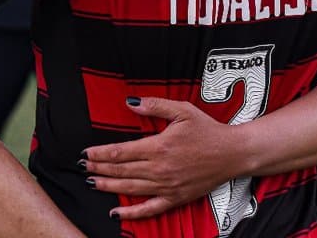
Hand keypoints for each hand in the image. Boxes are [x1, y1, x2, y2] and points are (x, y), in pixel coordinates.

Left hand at [80, 97, 247, 220]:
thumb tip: (130, 102)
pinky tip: (117, 213)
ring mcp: (168, 186)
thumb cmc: (208, 130)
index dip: (101, 153)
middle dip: (100, 168)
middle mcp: (161, 169)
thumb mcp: (182, 110)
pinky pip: (150, 209)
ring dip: (109, 186)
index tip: (87, 152)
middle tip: (83, 167)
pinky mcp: (176, 198)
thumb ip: (154, 105)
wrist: (233, 153)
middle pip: (122, 170)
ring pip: (131, 188)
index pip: (121, 152)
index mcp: (159, 146)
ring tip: (92, 183)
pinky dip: (132, 213)